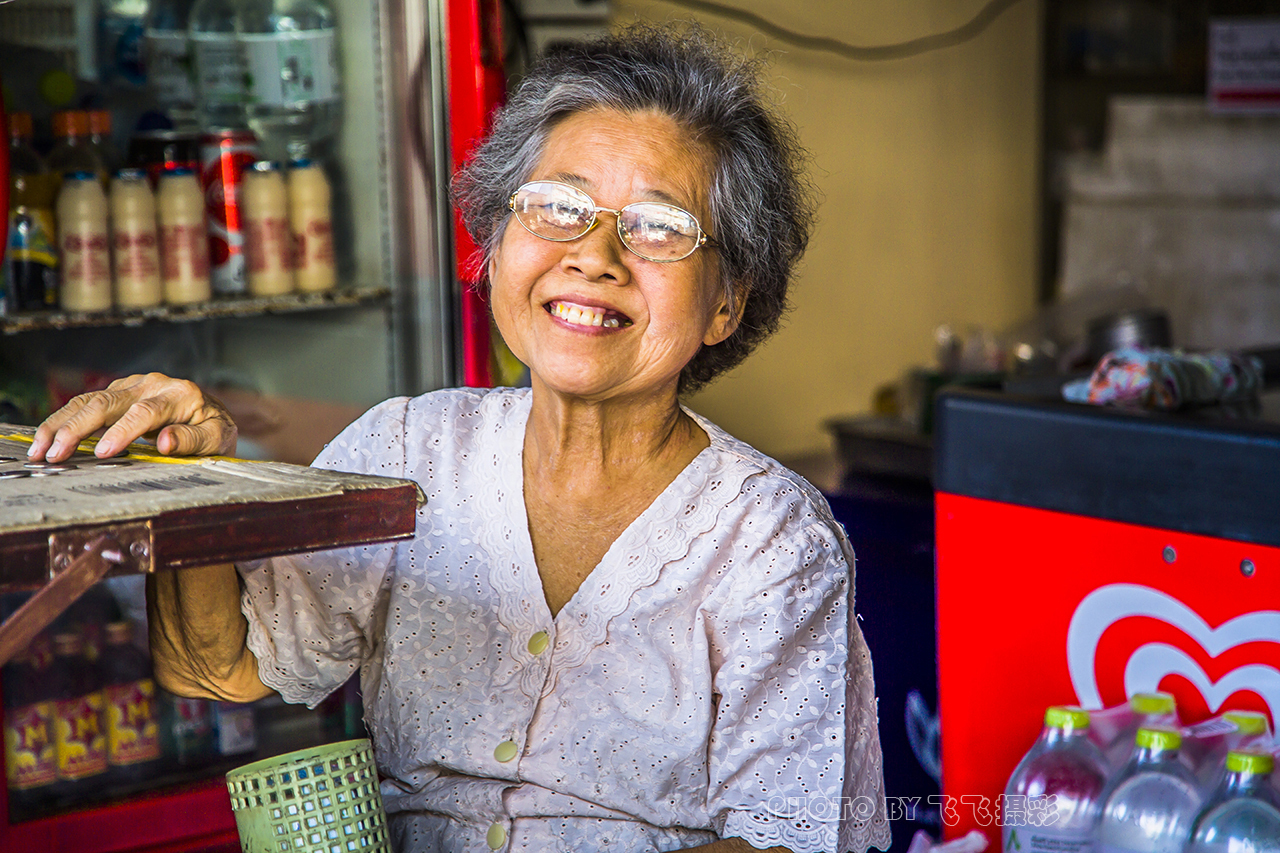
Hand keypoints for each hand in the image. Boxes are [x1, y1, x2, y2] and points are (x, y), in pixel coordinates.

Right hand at [29, 372, 237, 462]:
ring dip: (61, 423)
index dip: (123, 431)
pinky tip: (46, 437)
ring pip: (90, 400)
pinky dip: (64, 420)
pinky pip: (86, 404)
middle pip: (108, 402)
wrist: (212, 415)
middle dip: (78, 427)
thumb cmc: (215, 430)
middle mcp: (153, 385)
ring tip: (40, 448)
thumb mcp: (216, 438)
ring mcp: (133, 387)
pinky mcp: (119, 393)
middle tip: (55, 452)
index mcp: (180, 395)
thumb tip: (165, 441)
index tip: (104, 452)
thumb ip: (193, 439)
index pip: (146, 412)